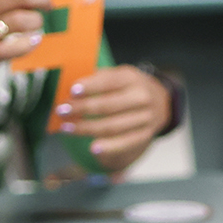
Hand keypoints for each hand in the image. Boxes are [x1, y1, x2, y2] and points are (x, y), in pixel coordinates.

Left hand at [54, 65, 169, 160]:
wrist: (160, 101)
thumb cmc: (130, 87)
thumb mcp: (119, 74)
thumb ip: (99, 79)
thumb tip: (72, 90)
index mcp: (132, 78)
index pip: (109, 82)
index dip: (90, 87)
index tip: (72, 91)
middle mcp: (141, 98)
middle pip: (108, 106)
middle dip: (82, 109)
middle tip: (62, 111)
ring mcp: (145, 118)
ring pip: (112, 126)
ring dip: (86, 129)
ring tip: (67, 127)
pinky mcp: (144, 135)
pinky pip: (125, 143)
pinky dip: (109, 147)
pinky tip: (93, 148)